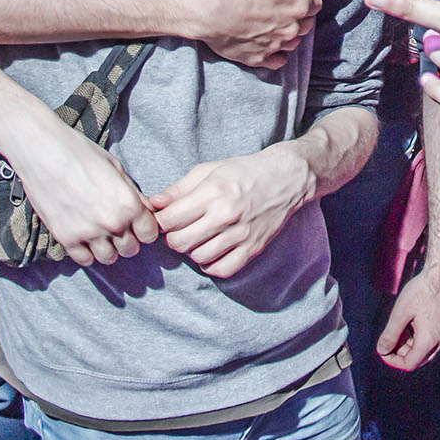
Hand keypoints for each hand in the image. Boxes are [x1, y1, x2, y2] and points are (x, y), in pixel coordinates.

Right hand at [6, 115, 160, 266]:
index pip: (149, 234)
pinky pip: (84, 260)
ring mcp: (88, 233)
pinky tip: (85, 237)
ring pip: (109, 258)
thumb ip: (133, 193)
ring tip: (102, 233)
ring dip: (109, 248)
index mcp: (128, 204)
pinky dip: (87, 252)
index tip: (138, 224)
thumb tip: (145, 210)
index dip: (146, 229)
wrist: (42, 151)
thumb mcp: (116, 168)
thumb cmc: (80, 153)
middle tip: (120, 228)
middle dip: (129, 239)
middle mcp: (111, 223)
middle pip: (131, 249)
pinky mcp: (65, 238)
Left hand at [150, 145, 312, 277]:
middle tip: (179, 228)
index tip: (164, 218)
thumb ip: (179, 188)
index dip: (160, 221)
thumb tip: (152, 203)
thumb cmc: (244, 171)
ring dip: (192, 249)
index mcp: (213, 192)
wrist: (286, 178)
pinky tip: (212, 250)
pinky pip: (222, 269)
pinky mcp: (253, 249)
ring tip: (197, 236)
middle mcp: (226, 215)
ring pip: (198, 257)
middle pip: (180, 242)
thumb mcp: (209, 170)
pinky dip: (211, 264)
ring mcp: (241, 235)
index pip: (170, 220)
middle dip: (173, 237)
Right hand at [192, 0, 321, 70]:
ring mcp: (274, 46)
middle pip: (307, 24)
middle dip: (299, 14)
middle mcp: (291, 29)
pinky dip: (277, 53)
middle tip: (282, 4)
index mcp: (299, 6)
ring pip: (293, 42)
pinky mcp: (256, 58)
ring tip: (274, 22)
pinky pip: (277, 61)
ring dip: (289, 33)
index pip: (315, 3)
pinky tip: (270, 43)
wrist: (208, 5)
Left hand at [377, 261, 439, 370]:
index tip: (384, 350)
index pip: (409, 364)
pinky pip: (438, 336)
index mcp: (429, 341)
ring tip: (404, 324)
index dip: (393, 360)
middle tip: (392, 337)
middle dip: (403, 352)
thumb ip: (390, 334)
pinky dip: (425, 334)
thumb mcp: (401, 312)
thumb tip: (382, 350)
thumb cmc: (424, 289)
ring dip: (414, 342)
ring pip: (429, 347)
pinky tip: (417, 318)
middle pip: (420, 358)